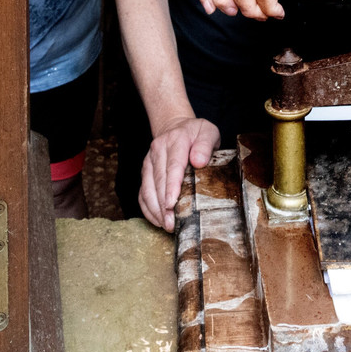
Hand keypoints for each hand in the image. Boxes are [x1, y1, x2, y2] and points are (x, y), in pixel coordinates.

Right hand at [138, 117, 219, 231]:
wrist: (175, 127)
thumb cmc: (195, 133)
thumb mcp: (208, 131)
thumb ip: (206, 144)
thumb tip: (199, 161)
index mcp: (176, 141)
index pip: (173, 166)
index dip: (171, 186)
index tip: (172, 203)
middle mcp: (158, 150)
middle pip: (158, 180)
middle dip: (163, 204)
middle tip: (171, 222)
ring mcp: (149, 161)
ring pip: (147, 188)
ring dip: (155, 209)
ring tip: (166, 224)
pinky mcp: (144, 171)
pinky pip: (142, 192)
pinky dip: (147, 207)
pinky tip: (157, 219)